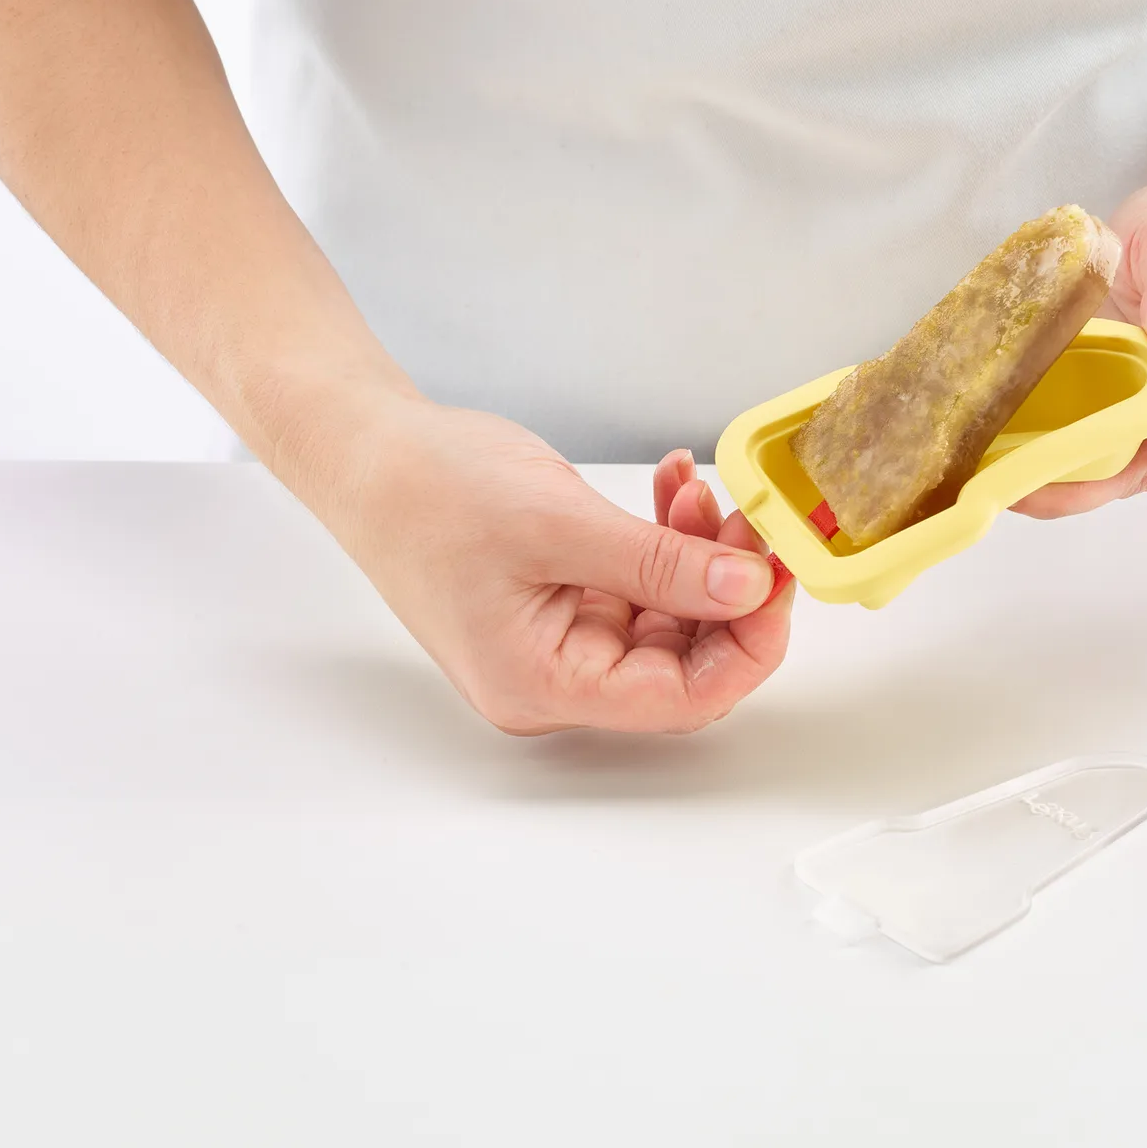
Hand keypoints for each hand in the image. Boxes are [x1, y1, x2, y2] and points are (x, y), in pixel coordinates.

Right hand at [293, 398, 792, 733]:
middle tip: (757, 523)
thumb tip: (748, 589)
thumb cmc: (427, 489)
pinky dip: (668, 539)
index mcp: (544, 685)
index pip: (682, 699)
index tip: (780, 577)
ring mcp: (561, 641)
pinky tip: (676, 489)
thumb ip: (661, 564)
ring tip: (704, 491)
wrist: (366, 448)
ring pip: (672, 617)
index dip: (747, 644)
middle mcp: (556, 678)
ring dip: (701, 554)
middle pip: (685, 662)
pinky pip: (644, 584)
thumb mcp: (560, 523)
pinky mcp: (566, 601)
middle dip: (731, 589)